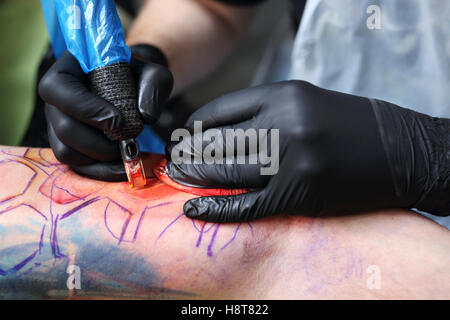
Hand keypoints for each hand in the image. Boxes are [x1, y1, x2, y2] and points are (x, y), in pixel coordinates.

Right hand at [38, 44, 172, 180]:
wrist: (133, 90)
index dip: (84, 108)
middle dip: (98, 142)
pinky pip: (78, 166)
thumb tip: (145, 116)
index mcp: (67, 72)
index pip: (56, 88)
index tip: (117, 120)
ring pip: (67, 152)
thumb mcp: (151, 72)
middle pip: (63, 128)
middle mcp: (56, 101)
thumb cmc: (137, 78)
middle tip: (128, 140)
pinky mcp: (70, 147)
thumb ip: (154, 85)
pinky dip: (101, 170)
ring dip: (101, 158)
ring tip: (127, 151)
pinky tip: (123, 166)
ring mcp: (59, 126)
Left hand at [166, 80, 448, 221]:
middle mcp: (286, 123)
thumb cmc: (349, 124)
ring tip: (179, 181)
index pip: (221, 109)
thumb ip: (264, 111)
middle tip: (173, 164)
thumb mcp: (305, 101)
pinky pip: (247, 203)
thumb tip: (219, 130)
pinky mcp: (301, 193)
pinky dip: (217, 208)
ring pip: (227, 170)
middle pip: (219, 141)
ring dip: (196, 178)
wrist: (400, 150)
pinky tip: (194, 210)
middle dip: (189, 154)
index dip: (196, 126)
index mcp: (285, 94)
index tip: (184, 138)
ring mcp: (293, 160)